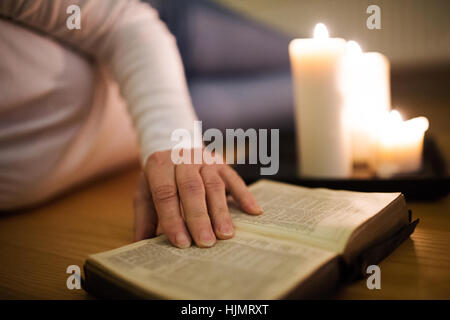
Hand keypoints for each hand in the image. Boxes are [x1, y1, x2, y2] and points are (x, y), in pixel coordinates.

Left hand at [133, 149, 261, 247]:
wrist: (174, 146)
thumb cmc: (160, 177)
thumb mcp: (144, 192)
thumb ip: (144, 217)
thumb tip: (141, 245)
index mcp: (159, 165)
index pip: (166, 193)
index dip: (173, 218)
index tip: (181, 242)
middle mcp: (183, 159)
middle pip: (192, 189)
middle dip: (199, 218)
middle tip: (206, 243)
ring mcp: (204, 159)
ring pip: (214, 185)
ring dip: (221, 211)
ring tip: (225, 234)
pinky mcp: (222, 162)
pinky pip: (235, 178)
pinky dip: (244, 195)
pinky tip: (253, 212)